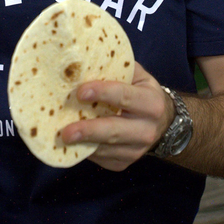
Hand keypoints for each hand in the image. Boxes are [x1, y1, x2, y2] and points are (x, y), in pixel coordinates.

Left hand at [59, 62, 174, 171]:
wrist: (162, 122)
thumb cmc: (141, 92)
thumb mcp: (137, 76)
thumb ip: (116, 68)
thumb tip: (83, 60)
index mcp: (151, 103)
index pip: (125, 97)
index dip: (103, 93)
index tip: (80, 92)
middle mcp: (147, 130)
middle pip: (114, 130)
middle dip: (89, 130)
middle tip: (66, 131)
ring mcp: (136, 150)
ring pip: (105, 148)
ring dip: (82, 143)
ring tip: (61, 138)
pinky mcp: (123, 163)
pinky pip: (100, 158)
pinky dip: (84, 151)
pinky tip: (71, 143)